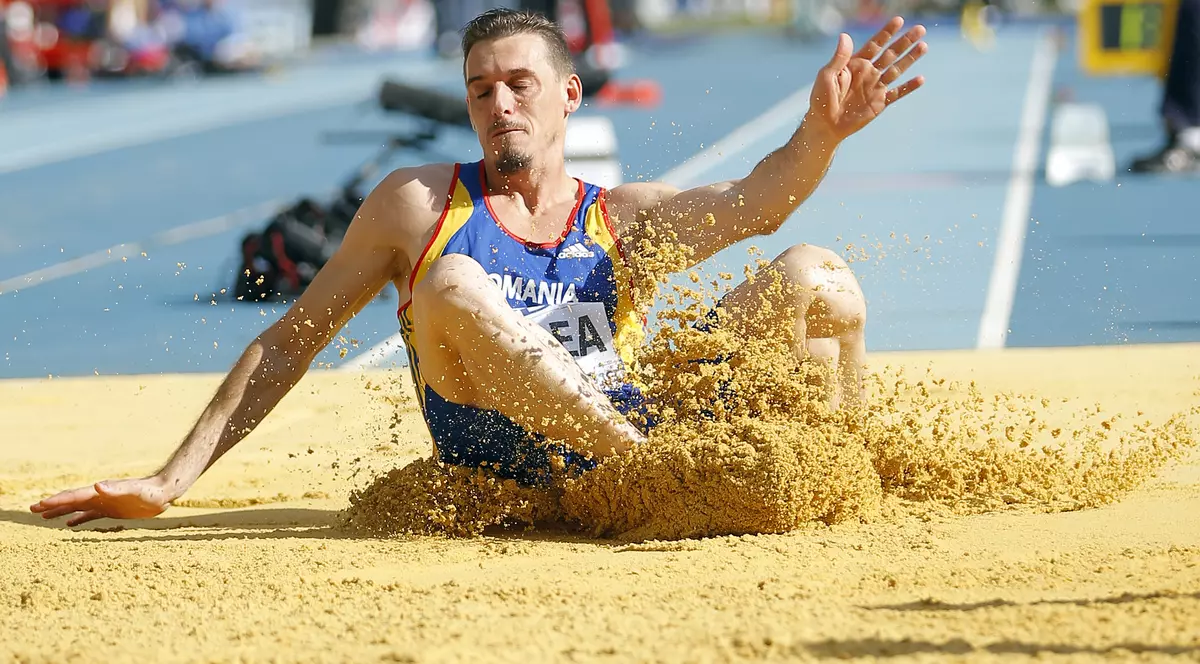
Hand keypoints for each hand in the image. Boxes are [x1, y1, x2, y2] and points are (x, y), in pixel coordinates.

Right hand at [29, 476, 173, 526]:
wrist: (164, 492)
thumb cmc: (149, 491)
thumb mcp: (132, 490)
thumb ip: (115, 489)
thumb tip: (97, 486)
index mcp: (101, 492)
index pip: (74, 496)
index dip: (56, 501)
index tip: (39, 505)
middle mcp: (100, 496)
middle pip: (70, 501)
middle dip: (52, 505)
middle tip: (32, 510)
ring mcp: (105, 504)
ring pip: (77, 509)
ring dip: (61, 512)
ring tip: (43, 517)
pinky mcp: (113, 511)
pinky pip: (91, 516)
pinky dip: (78, 519)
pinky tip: (69, 525)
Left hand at [807, 17, 927, 142]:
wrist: (825, 124)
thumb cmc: (821, 98)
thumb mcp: (827, 75)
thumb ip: (839, 57)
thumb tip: (844, 36)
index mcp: (856, 64)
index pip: (875, 44)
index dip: (886, 32)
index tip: (899, 20)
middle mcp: (869, 73)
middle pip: (890, 54)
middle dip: (905, 41)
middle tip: (920, 29)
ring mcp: (875, 87)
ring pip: (897, 70)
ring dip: (910, 58)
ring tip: (924, 46)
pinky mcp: (879, 103)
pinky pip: (897, 93)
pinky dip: (908, 87)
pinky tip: (921, 79)